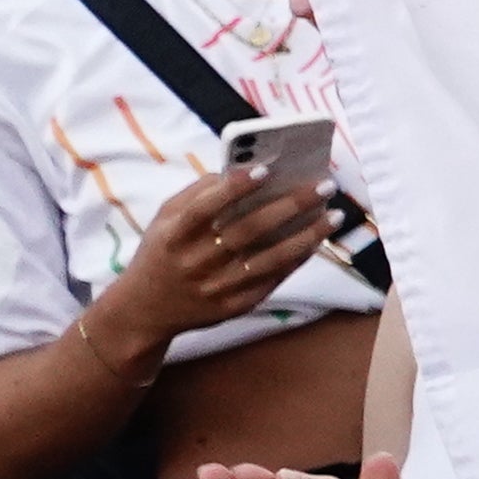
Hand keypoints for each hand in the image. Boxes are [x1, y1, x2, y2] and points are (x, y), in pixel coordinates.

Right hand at [97, 160, 331, 352]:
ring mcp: (215, 287)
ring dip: (306, 237)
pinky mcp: (233, 306)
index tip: (266, 169)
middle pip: (247, 231)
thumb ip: (197, 194)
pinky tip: (315, 242)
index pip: (204, 208)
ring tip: (333, 216)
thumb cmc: (162, 251)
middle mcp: (195, 262)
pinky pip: (271, 281)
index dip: (233, 189)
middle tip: (324, 186)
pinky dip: (296, 261)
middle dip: (289, 206)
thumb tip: (241, 168)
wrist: (144, 310)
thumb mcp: (164, 219)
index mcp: (173, 236)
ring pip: (268, 260)